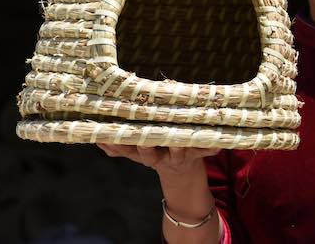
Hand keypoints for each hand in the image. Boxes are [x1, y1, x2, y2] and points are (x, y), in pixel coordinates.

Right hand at [97, 143, 219, 179]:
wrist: (185, 179)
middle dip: (146, 145)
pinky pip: (205, 151)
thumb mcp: (140, 154)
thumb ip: (122, 147)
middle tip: (144, 138)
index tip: (108, 136)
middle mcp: (160, 157)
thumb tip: (98, 139)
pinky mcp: (197, 156)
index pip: (129, 148)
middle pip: (149, 152)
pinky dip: (211, 148)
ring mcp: (179, 157)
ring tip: (177, 140)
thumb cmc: (161, 155)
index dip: (120, 142)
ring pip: (176, 151)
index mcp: (145, 154)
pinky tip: (216, 146)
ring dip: (177, 145)